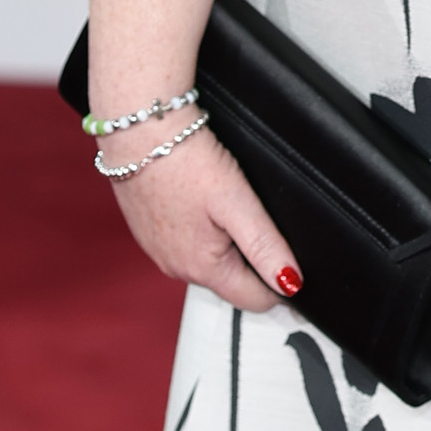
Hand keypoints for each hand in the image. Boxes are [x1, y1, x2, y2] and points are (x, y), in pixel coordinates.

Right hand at [103, 123, 299, 310]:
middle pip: (231, 281)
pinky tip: (201, 200)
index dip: (280, 283)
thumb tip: (290, 283)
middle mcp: (176, 267)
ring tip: (227, 204)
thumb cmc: (184, 161)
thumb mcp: (236, 202)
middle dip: (252, 260)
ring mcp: (158, 251)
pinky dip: (199, 228)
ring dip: (224, 243)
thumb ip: (265, 246)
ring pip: (207, 261)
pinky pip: (184, 243)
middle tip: (256, 218)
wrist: (137, 130)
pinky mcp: (147, 232)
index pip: (254, 299)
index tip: (292, 261)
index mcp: (202, 267)